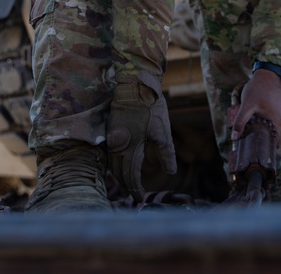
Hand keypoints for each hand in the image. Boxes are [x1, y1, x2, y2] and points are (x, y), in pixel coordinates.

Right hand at [106, 70, 176, 199]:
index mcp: (131, 147)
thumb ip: (166, 153)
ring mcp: (111, 137)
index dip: (135, 189)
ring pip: (111, 164)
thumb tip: (171, 172)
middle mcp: (117, 145)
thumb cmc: (151, 105)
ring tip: (128, 183)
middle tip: (135, 194)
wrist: (134, 82)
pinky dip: (114, 164)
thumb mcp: (162, 130)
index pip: (130, 176)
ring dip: (119, 176)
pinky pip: (109, 154)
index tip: (140, 198)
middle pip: (118, 173)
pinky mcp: (109, 130)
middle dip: (126, 185)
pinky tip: (120, 165)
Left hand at [230, 69, 280, 140]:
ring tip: (255, 128)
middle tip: (252, 138)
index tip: (255, 148)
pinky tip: (261, 119)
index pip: (275, 142)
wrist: (268, 74)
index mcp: (279, 121)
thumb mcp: (246, 106)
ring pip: (276, 129)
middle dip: (265, 138)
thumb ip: (240, 122)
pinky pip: (278, 122)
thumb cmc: (257, 89)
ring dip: (267, 130)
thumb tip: (234, 138)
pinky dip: (270, 123)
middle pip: (275, 137)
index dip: (265, 147)